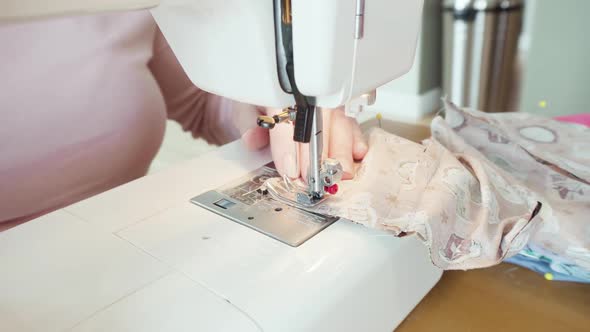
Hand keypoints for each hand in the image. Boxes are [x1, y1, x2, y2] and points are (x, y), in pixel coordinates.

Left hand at [230, 103, 367, 179]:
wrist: (265, 92)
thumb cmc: (257, 104)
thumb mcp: (243, 108)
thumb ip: (247, 123)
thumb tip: (252, 138)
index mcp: (281, 88)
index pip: (287, 119)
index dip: (289, 147)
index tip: (290, 170)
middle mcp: (310, 92)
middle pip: (319, 123)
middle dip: (318, 155)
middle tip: (316, 179)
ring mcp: (328, 101)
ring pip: (340, 124)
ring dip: (341, 152)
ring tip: (341, 172)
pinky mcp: (341, 112)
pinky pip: (353, 123)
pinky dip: (357, 139)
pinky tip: (358, 154)